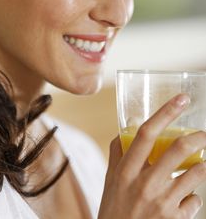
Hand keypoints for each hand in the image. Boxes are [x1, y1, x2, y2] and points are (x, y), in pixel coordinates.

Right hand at [98, 94, 205, 218]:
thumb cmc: (114, 208)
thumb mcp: (110, 179)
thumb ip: (118, 152)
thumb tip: (127, 129)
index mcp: (126, 169)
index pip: (146, 133)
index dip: (166, 113)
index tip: (181, 99)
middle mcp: (145, 183)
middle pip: (178, 150)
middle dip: (197, 137)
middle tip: (203, 134)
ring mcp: (162, 202)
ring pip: (195, 174)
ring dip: (202, 166)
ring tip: (199, 164)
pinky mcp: (175, 218)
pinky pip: (195, 200)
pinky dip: (193, 195)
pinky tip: (184, 198)